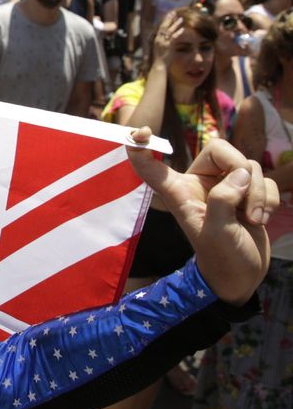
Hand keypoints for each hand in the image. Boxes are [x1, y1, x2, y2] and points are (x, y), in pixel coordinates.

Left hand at [128, 127, 276, 305]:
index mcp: (180, 191)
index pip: (154, 166)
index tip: (139, 133)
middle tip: (245, 203)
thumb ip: (224, 199)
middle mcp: (200, 183)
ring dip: (257, 193)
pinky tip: (260, 220)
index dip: (142, 147)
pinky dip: (268, 198)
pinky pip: (264, 179)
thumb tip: (240, 172)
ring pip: (248, 166)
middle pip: (221, 149)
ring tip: (252, 220)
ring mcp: (226, 186)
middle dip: (241, 171)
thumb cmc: (222, 256)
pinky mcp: (247, 192)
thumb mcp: (217, 231)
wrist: (243, 275)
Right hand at [150, 12, 180, 68]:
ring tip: (180, 18)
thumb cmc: (161, 58)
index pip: (160, 27)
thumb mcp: (161, 48)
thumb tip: (168, 39)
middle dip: (169, 19)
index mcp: (157, 39)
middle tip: (173, 12)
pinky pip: (173, 37)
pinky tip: (182, 29)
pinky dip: (178, 33)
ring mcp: (163, 42)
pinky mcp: (168, 46)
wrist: (159, 65)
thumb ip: (164, 42)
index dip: (165, 21)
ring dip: (175, 24)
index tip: (169, 15)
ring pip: (169, 30)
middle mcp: (159, 39)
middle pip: (164, 26)